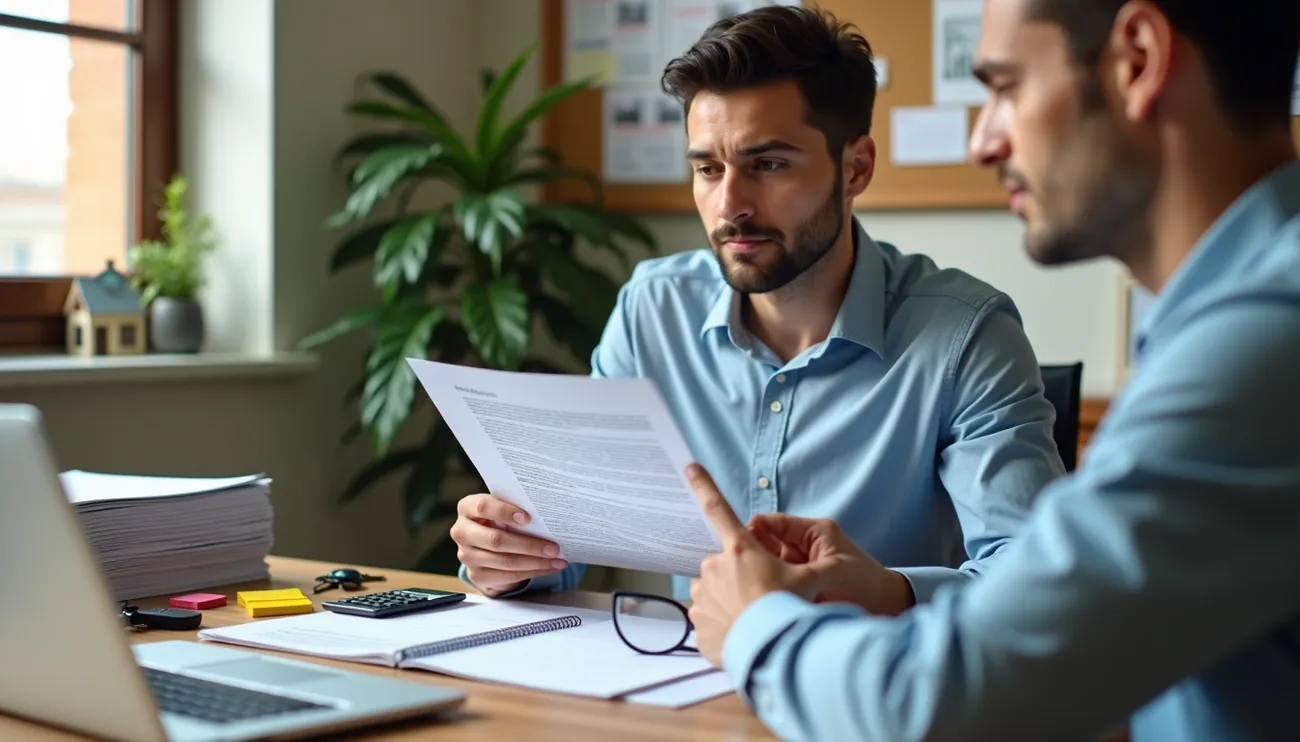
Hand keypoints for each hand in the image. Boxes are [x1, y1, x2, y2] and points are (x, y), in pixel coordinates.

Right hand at [449, 494, 567, 596]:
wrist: (484, 543)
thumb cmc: (499, 519)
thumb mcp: (502, 509)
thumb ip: (515, 509)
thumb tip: (546, 516)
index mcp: (467, 508)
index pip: (483, 507)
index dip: (505, 512)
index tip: (528, 518)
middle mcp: (461, 532)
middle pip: (495, 540)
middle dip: (529, 544)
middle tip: (554, 547)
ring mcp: (466, 556)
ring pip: (505, 561)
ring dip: (536, 562)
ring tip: (557, 559)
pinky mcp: (476, 575)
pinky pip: (508, 576)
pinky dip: (532, 572)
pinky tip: (548, 567)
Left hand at [686, 464, 824, 666]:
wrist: (769, 653)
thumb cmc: (787, 611)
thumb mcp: (810, 582)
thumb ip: (815, 569)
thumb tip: (830, 566)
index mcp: (739, 550)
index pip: (718, 509)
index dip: (704, 485)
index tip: (690, 466)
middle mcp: (714, 569)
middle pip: (724, 565)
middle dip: (738, 576)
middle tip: (762, 596)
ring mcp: (701, 597)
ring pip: (713, 592)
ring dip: (729, 601)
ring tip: (753, 618)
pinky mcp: (697, 625)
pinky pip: (709, 620)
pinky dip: (723, 626)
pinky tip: (742, 635)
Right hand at [749, 513, 914, 615]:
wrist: (886, 611)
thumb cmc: (867, 584)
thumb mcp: (837, 569)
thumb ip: (806, 567)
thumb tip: (771, 571)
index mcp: (811, 532)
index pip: (772, 523)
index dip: (753, 531)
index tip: (738, 547)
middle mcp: (799, 547)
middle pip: (762, 544)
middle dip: (750, 556)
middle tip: (739, 572)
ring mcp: (795, 567)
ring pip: (763, 565)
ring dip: (756, 575)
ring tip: (746, 588)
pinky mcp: (794, 587)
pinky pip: (771, 583)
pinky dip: (763, 589)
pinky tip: (754, 599)